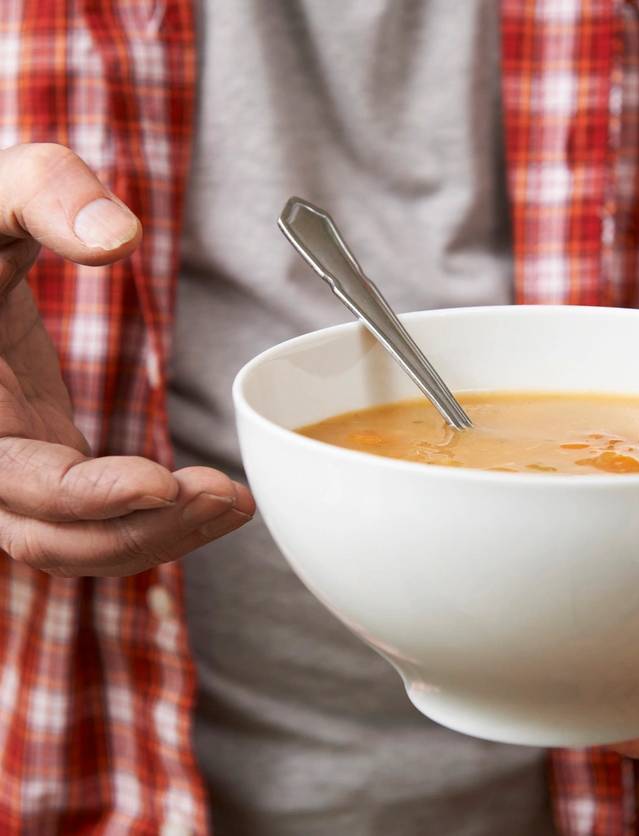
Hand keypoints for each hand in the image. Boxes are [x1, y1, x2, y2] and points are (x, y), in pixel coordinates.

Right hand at [0, 143, 253, 576]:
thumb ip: (43, 196)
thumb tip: (119, 237)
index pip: (20, 482)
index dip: (90, 496)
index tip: (164, 484)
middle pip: (55, 538)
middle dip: (147, 530)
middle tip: (231, 498)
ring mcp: (7, 471)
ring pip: (76, 544)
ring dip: (159, 537)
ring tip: (235, 505)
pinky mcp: (40, 467)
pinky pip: (90, 522)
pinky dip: (148, 522)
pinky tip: (207, 501)